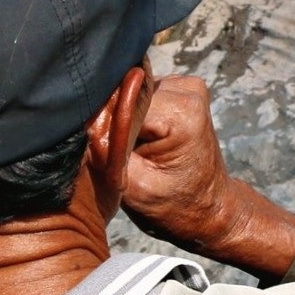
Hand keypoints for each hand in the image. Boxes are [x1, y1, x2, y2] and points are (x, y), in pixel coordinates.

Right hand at [120, 76, 294, 278]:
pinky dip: (136, 117)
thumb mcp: (134, 187)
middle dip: (116, 125)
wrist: (208, 208)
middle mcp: (187, 90)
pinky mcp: (180, 88)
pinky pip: (142, 96)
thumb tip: (85, 119)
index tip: (112, 158)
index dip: (107, 132)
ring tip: (136, 149)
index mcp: (182, 112)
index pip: (120, 106)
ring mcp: (186, 86)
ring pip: (131, 95)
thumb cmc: (174, 205)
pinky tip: (144, 138)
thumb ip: (107, 151)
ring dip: (126, 121)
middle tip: (125, 157)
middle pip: (125, 96)